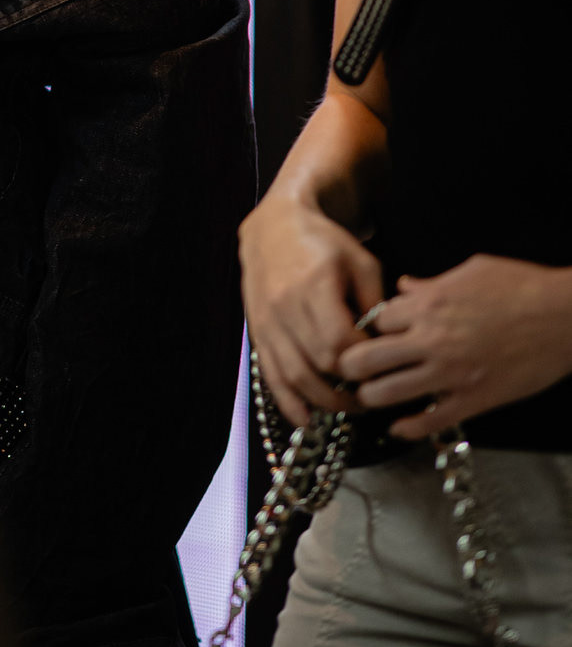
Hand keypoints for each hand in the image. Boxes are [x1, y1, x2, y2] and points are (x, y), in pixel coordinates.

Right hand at [241, 189, 384, 426]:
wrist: (274, 226)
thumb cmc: (325, 242)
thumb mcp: (361, 263)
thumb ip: (376, 305)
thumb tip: (388, 346)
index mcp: (314, 285)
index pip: (339, 341)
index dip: (363, 362)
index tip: (381, 365)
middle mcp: (285, 306)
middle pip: (318, 363)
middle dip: (347, 387)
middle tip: (372, 396)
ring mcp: (267, 321)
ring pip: (293, 375)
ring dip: (322, 401)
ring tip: (347, 409)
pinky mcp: (257, 331)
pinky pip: (270, 374)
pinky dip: (287, 402)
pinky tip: (305, 419)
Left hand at [337, 256, 571, 439]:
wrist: (565, 316)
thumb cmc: (523, 286)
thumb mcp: (471, 271)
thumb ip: (431, 283)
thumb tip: (405, 286)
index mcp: (429, 305)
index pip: (375, 320)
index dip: (369, 328)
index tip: (369, 335)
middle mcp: (432, 340)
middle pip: (366, 358)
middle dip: (352, 365)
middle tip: (350, 370)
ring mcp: (451, 373)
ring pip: (388, 393)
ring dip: (372, 396)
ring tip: (369, 395)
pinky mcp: (474, 400)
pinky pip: (431, 422)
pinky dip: (409, 428)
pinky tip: (398, 428)